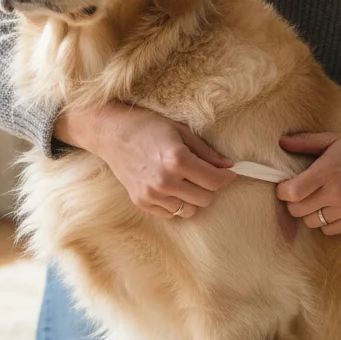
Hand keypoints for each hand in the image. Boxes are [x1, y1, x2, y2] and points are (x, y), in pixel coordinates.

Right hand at [81, 103, 238, 219]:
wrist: (110, 133)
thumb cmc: (147, 126)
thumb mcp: (181, 131)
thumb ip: (206, 152)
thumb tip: (228, 166)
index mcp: (177, 160)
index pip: (214, 181)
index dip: (227, 178)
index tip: (230, 174)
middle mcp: (165, 181)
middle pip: (205, 199)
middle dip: (210, 187)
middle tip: (203, 174)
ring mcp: (152, 194)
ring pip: (189, 210)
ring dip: (193, 198)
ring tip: (185, 181)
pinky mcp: (141, 202)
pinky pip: (170, 213)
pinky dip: (175, 202)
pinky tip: (170, 186)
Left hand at [274, 131, 340, 234]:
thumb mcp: (334, 138)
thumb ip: (306, 141)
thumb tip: (281, 142)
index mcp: (327, 170)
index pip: (293, 192)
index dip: (282, 192)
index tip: (284, 186)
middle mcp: (337, 192)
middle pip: (297, 211)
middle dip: (292, 203)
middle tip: (299, 193)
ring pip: (311, 222)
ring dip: (309, 212)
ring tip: (317, 199)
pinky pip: (328, 230)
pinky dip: (324, 222)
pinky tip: (330, 208)